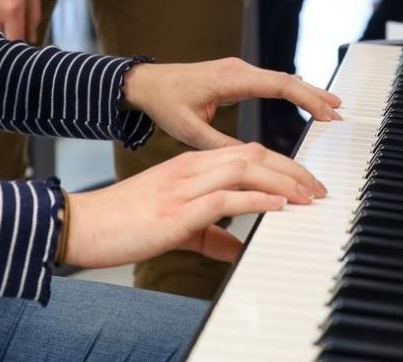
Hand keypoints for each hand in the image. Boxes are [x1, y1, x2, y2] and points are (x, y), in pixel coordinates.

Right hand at [62, 143, 326, 267]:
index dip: (280, 164)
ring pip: (245, 168)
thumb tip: (235, 249)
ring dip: (283, 181)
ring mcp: (184, 186)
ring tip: (308, 195)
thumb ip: (208, 235)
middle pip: (253, 154)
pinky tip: (278, 205)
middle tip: (318, 187)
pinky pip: (226, 198)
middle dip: (291, 169)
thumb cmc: (124, 223)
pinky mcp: (178, 209)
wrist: (84, 223)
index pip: (245, 153)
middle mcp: (191, 168)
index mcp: (190, 166)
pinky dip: (257, 199)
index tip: (305, 181)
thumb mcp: (175, 227)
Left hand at [122, 58, 341, 150]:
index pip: (281, 85)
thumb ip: (221, 144)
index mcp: (232, 78)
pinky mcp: (236, 78)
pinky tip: (304, 101)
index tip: (329, 113)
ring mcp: (239, 72)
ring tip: (331, 109)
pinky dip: (291, 92)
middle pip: (288, 80)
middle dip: (315, 95)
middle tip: (341, 112)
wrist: (145, 83)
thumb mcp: (190, 130)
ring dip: (306, 93)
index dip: (308, 99)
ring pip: (281, 80)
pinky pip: (271, 83)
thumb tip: (252, 159)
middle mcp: (239, 70)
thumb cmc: (164, 102)